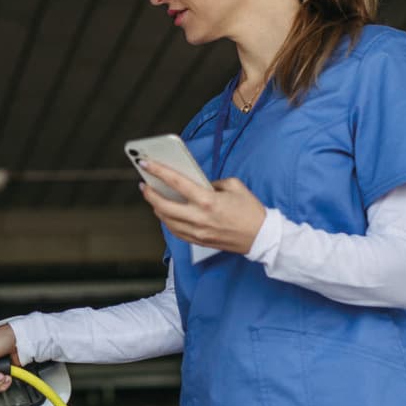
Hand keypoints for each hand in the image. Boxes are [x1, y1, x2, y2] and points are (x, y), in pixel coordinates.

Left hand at [139, 160, 265, 253]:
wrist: (261, 237)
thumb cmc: (250, 211)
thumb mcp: (234, 186)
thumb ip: (212, 182)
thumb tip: (197, 183)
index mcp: (207, 200)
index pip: (176, 182)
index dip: (158, 171)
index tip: (146, 164)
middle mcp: (199, 217)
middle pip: (163, 206)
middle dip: (149, 194)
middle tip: (144, 185)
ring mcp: (197, 231)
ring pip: (166, 220)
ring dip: (156, 208)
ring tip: (153, 197)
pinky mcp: (199, 241)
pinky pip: (176, 231)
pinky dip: (167, 221)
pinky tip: (166, 213)